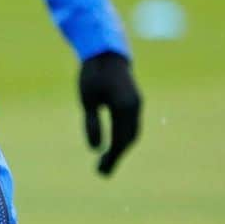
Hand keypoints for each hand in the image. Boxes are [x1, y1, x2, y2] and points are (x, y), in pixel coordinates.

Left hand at [79, 51, 141, 175]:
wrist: (106, 52)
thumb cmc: (92, 74)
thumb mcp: (88, 98)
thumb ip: (93, 123)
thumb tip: (96, 148)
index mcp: (124, 107)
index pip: (120, 139)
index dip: (111, 157)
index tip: (101, 171)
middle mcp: (135, 107)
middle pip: (128, 139)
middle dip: (116, 156)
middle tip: (102, 171)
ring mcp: (136, 104)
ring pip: (132, 133)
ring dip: (121, 148)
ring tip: (106, 161)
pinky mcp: (133, 101)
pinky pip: (131, 125)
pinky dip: (123, 137)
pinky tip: (113, 144)